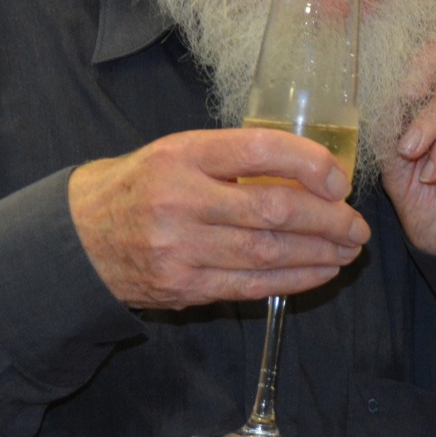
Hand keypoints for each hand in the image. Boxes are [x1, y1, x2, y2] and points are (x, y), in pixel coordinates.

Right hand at [69, 128, 369, 309]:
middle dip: (328, 219)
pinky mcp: (183, 286)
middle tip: (357, 225)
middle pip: (273, 209)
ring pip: (268, 252)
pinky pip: (251, 286)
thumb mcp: (178, 153)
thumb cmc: (141, 187)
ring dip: (319, 252)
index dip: (310, 163)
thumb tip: (311, 173)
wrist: (78, 239)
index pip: (260, 150)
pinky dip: (294, 280)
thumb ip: (234, 159)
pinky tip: (320, 271)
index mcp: (181, 154)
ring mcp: (180, 248)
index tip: (340, 179)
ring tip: (348, 249)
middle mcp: (180, 200)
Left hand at [382, 68, 435, 255]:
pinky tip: (435, 173)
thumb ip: (389, 132)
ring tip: (412, 155)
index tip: (383, 81)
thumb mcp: (395, 171)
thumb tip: (378, 97)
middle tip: (400, 98)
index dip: (412, 48)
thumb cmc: (433, 214)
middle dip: (422, 66)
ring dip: (429, 119)